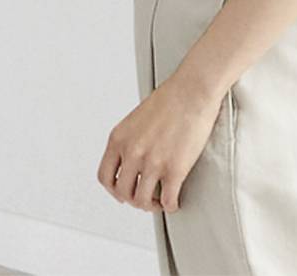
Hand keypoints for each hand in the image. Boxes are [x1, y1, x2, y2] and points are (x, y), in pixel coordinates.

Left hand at [98, 76, 218, 216]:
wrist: (192, 90)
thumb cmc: (170, 99)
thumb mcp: (136, 119)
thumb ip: (130, 141)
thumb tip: (132, 162)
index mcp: (119, 138)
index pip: (104, 176)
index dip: (114, 189)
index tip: (123, 192)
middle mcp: (132, 152)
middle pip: (122, 193)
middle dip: (133, 199)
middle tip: (145, 197)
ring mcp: (152, 162)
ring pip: (142, 201)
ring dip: (151, 205)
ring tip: (160, 200)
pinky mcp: (174, 170)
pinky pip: (167, 202)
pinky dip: (170, 206)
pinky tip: (174, 200)